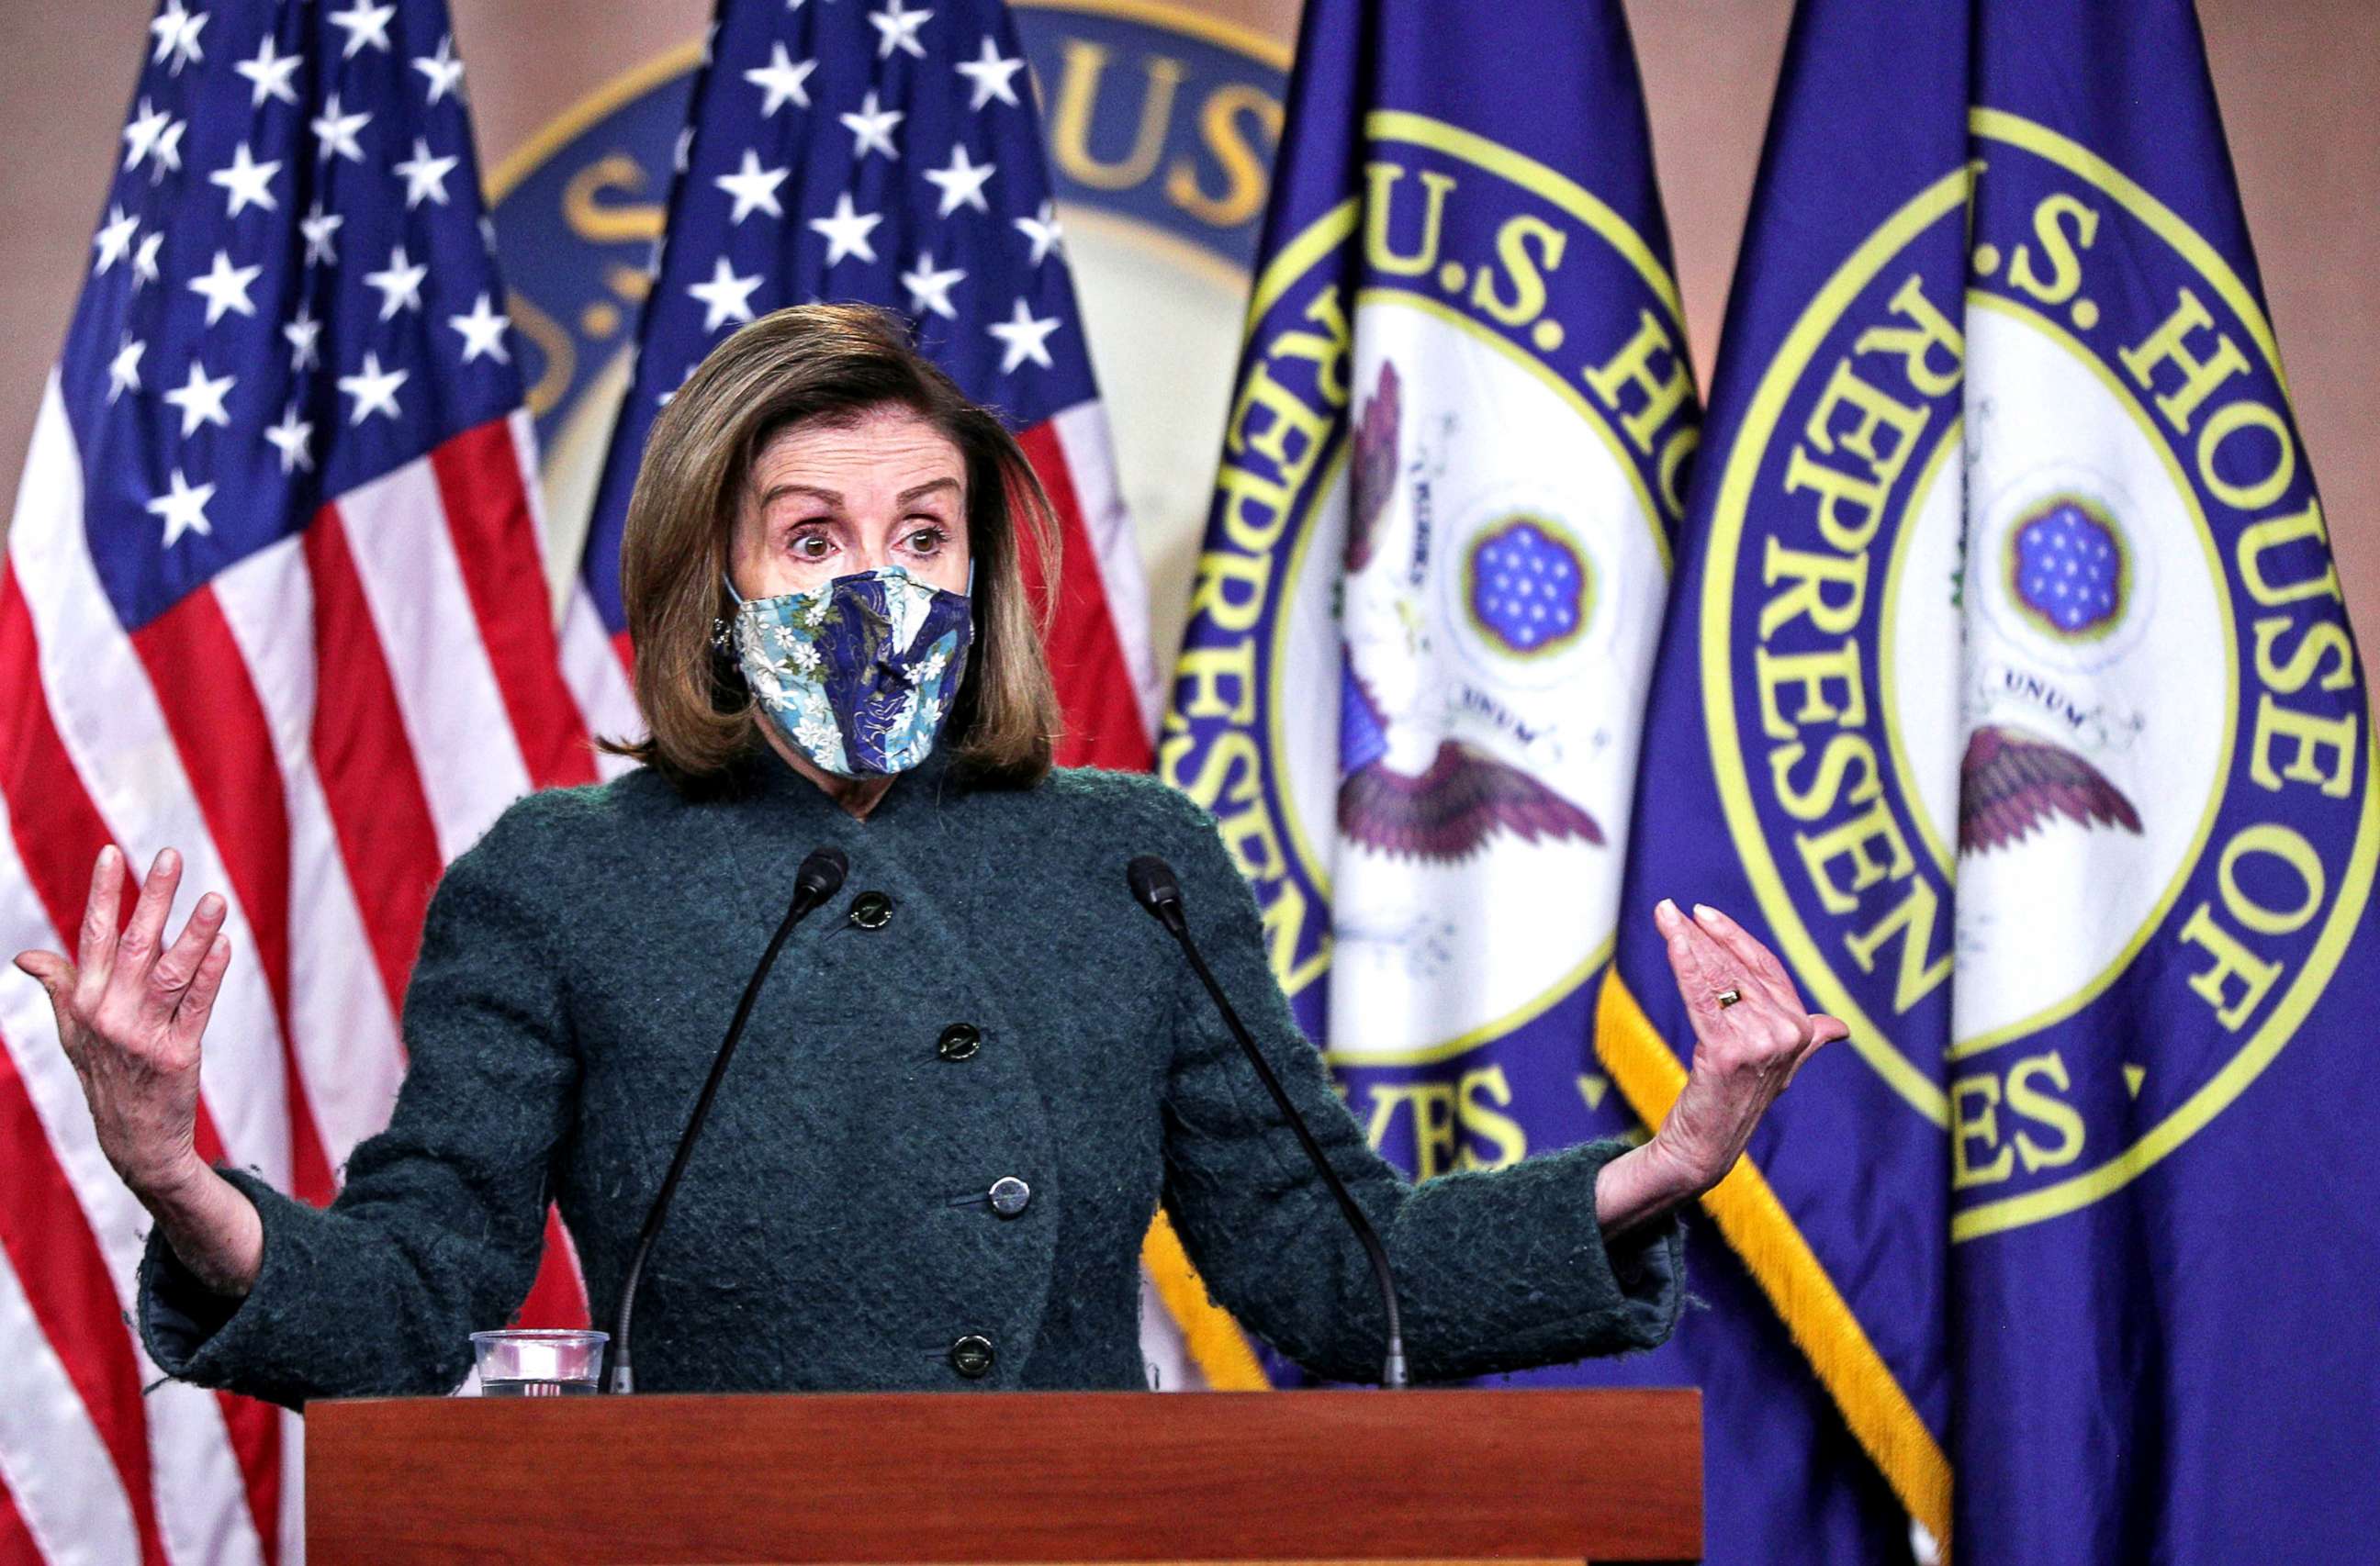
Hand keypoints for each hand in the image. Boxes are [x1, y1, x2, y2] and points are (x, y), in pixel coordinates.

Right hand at [13, 845, 232, 1200]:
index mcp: (84, 1003)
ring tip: (216, 897)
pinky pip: (197, 1007)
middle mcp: (109, 1015)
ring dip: (195, 933)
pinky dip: (211, 975)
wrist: (134, 1140)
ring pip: (172, 973)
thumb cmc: (105, 1074)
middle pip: (135, 944)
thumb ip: (59, 987)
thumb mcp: (72, 1032)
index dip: (103, 894)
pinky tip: (226, 945)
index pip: (93, 937)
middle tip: (171, 855)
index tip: (111, 853)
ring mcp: (143, 1036)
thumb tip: (26, 955)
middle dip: (153, 898)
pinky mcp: (178, 1054)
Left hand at [1642, 897, 1844, 1194]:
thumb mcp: (1780, 1066)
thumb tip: (1839, 1028)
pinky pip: (1702, 997)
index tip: (1702, 914)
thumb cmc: (1736, 1101)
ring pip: (1718, 979)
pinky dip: (1686, 965)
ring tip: (1662, 915)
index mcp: (1800, 1030)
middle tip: (1669, 911)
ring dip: (1686, 943)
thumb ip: (1808, 1040)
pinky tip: (1672, 941)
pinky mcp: (1727, 1051)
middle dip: (1702, 937)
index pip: (1766, 968)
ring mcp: (1760, 1043)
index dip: (1734, 937)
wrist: (1707, 1146)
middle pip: (1739, 969)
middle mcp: (1787, 1033)